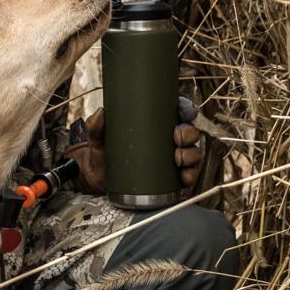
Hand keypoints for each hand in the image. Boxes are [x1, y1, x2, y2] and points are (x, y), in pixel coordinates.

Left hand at [65, 97, 205, 193]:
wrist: (98, 180)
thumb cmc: (103, 153)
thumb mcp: (98, 138)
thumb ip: (96, 125)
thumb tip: (101, 113)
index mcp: (155, 124)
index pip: (177, 112)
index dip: (186, 109)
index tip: (183, 111)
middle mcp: (167, 140)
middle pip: (189, 132)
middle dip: (189, 133)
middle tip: (177, 138)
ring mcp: (171, 160)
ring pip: (192, 153)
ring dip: (191, 155)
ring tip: (178, 158)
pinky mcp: (171, 179)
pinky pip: (188, 176)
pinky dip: (190, 176)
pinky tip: (184, 176)